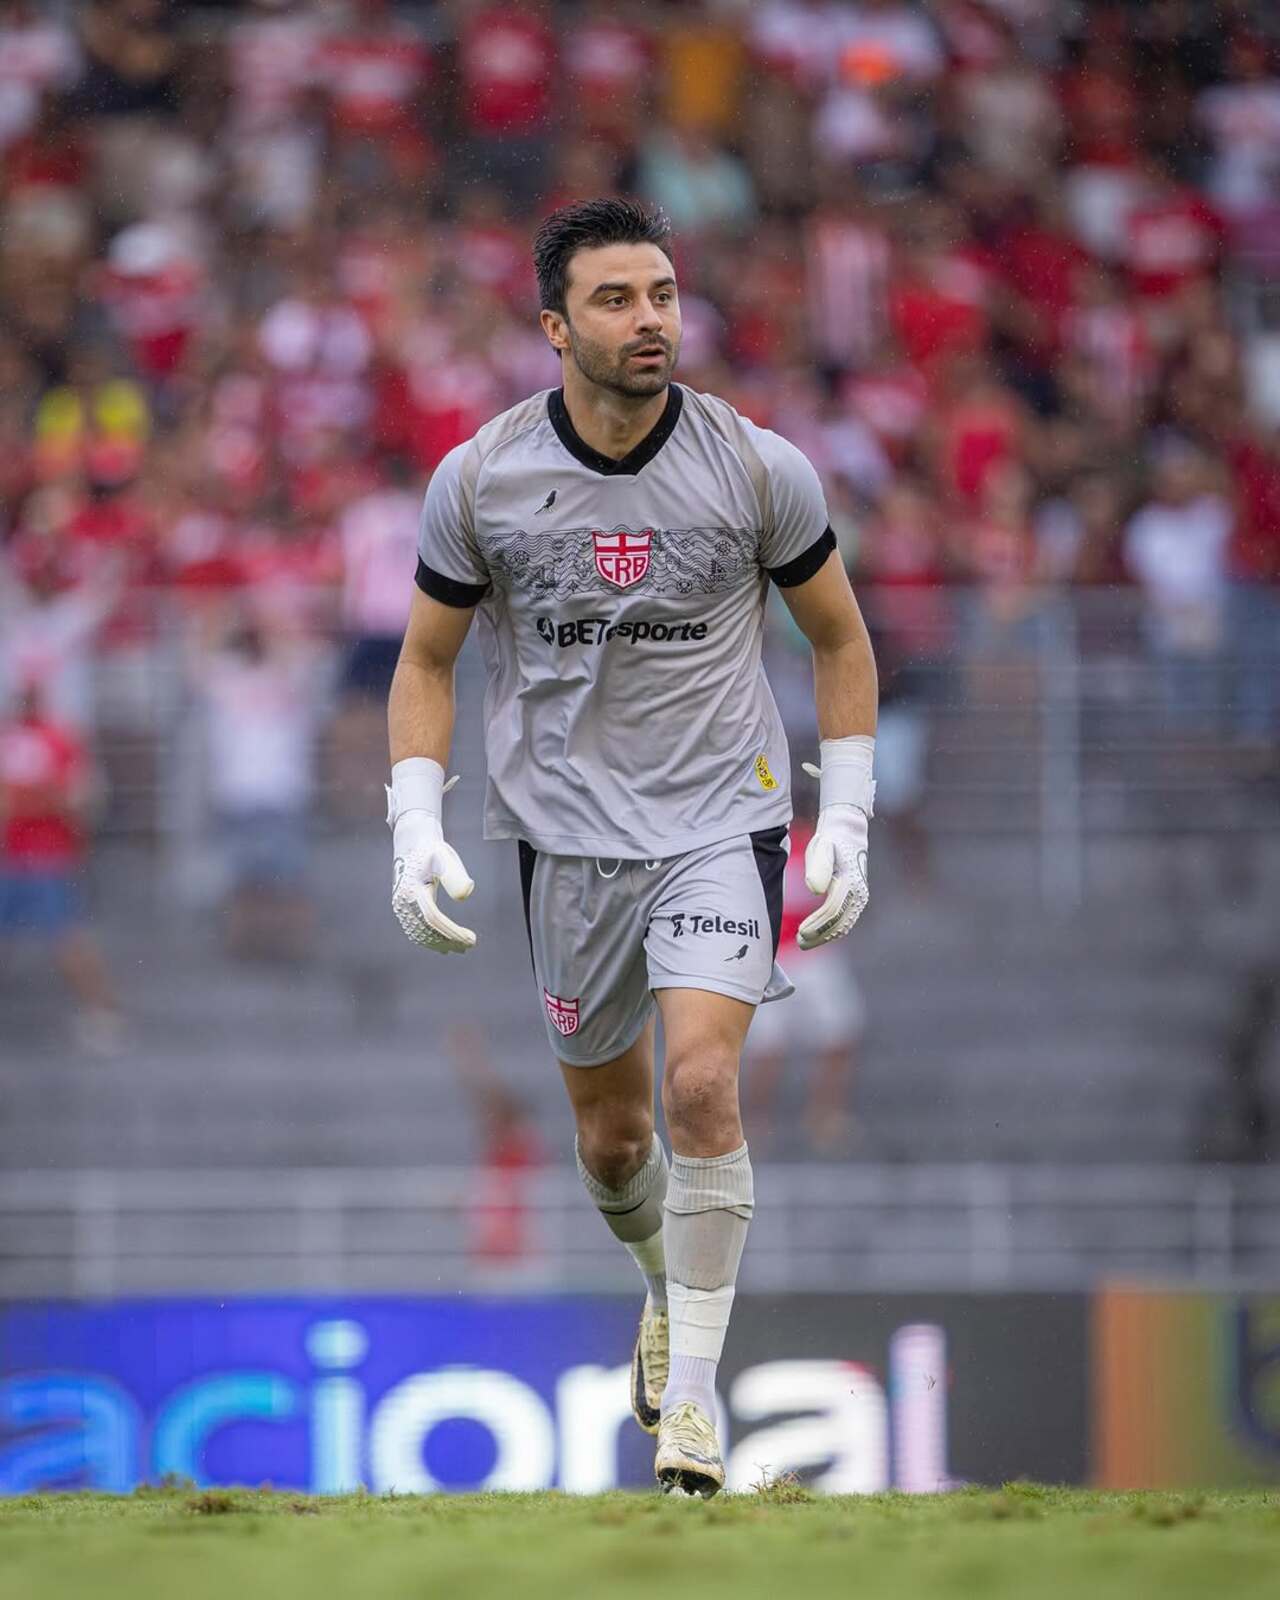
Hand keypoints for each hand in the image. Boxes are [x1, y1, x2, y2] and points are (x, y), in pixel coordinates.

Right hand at [391, 809, 476, 953]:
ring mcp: (400, 906)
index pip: (434, 919)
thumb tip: (466, 895)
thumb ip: (455, 875)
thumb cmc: (432, 850)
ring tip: (460, 948)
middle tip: (470, 945)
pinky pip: (414, 929)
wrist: (412, 843)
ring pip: (419, 933)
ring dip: (440, 943)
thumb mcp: (445, 857)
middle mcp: (403, 901)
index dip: (453, 932)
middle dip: (449, 940)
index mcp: (412, 890)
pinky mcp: (402, 907)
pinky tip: (443, 946)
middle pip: (427, 930)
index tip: (471, 939)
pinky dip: (429, 940)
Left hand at [796, 803, 868, 949]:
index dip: (817, 925)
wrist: (847, 831)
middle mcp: (859, 893)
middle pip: (840, 923)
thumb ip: (818, 867)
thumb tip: (815, 890)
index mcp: (850, 882)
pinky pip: (845, 920)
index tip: (800, 932)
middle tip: (800, 943)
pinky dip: (831, 930)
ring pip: (844, 925)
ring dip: (825, 936)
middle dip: (820, 935)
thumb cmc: (831, 839)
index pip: (833, 911)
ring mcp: (859, 897)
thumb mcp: (821, 847)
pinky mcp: (856, 899)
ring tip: (804, 942)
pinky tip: (817, 934)